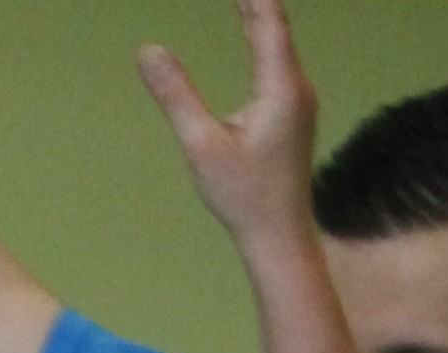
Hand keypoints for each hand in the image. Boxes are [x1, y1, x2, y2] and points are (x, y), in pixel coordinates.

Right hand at [135, 0, 316, 249]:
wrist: (279, 234)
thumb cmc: (243, 197)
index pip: (269, 21)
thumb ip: (176, 95)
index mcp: (281, 88)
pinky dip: (263, 40)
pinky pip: (279, 62)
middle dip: (255, 1)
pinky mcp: (294, 112)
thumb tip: (148, 51)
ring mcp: (299, 99)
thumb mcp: (202, 146)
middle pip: (276, 27)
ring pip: (280, 44)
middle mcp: (297, 86)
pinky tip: (254, 33)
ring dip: (260, 16)